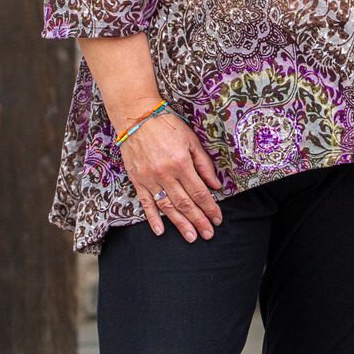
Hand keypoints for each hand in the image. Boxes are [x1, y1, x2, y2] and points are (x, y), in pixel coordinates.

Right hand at [119, 111, 223, 239]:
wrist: (136, 117)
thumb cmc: (166, 125)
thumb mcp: (191, 140)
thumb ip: (204, 164)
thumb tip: (216, 185)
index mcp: (181, 163)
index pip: (199, 192)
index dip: (210, 208)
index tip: (217, 219)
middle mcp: (166, 174)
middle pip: (185, 203)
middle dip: (198, 220)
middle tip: (208, 234)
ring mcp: (150, 179)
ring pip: (167, 207)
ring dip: (180, 224)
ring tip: (191, 236)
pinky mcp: (138, 180)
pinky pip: (146, 203)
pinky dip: (152, 218)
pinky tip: (160, 230)